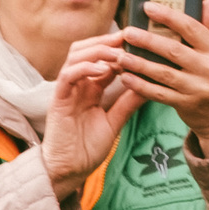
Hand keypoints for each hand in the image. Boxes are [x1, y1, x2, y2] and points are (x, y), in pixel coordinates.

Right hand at [40, 32, 138, 197]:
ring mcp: (67, 91)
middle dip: (107, 40)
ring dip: (98, 50)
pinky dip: (85, 67)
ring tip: (118, 53)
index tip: (139, 42)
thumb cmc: (86, 149)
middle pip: (86, 49)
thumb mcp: (114, 123)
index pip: (102, 58)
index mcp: (89, 89)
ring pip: (76, 56)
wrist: (68, 171)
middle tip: (129, 38)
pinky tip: (103, 70)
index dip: (119, 47)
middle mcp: (77, 85)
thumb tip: (149, 86)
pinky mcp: (58, 100)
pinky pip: (68, 75)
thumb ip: (127, 103)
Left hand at [116, 0, 208, 156]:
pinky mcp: (186, 105)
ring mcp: (198, 89)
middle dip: (147, 40)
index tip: (148, 7)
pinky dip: (141, 85)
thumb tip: (208, 0)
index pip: (191, 28)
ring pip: (163, 73)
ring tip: (121, 55)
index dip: (169, 16)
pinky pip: (159, 94)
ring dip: (139, 63)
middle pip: (173, 50)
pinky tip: (126, 78)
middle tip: (127, 32)